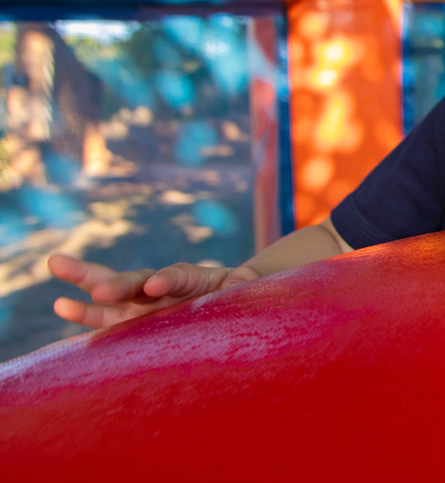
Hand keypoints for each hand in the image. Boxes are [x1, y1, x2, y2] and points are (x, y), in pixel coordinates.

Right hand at [47, 254, 260, 329]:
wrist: (232, 301)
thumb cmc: (241, 295)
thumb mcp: (249, 289)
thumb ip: (244, 285)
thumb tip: (242, 281)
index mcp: (193, 279)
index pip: (178, 276)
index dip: (167, 279)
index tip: (156, 285)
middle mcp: (162, 287)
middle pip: (137, 279)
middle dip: (116, 280)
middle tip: (96, 284)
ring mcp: (144, 303)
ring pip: (112, 293)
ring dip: (86, 281)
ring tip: (57, 263)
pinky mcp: (134, 320)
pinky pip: (108, 318)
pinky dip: (86, 314)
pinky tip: (61, 305)